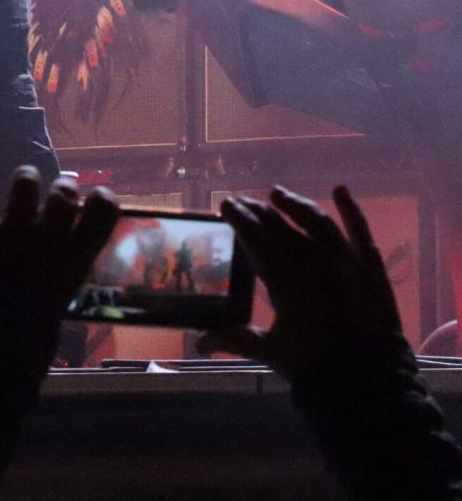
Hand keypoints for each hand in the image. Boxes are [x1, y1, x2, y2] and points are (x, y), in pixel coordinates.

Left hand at [0, 141, 119, 321]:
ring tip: (27, 183)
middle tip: (61, 194)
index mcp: (76, 260)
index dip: (103, 200)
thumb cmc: (30, 336)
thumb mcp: (61, 304)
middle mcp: (49, 239)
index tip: (100, 197)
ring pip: (25, 185)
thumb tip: (65, 261)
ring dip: (27, 180)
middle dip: (64, 189)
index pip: (103, 214)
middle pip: (64, 194)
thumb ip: (64, 274)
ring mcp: (14, 233)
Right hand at [197, 186, 400, 377]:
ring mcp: (343, 262)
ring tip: (278, 195)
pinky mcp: (369, 267)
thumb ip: (234, 339)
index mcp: (283, 281)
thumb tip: (198, 342)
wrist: (366, 377)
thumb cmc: (314, 364)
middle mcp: (312, 263)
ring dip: (295, 206)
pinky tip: (339, 191)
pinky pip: (360, 232)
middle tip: (242, 201)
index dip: (240, 221)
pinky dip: (351, 211)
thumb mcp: (270, 350)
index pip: (256, 239)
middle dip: (258, 211)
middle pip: (281, 228)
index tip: (226, 206)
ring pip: (316, 223)